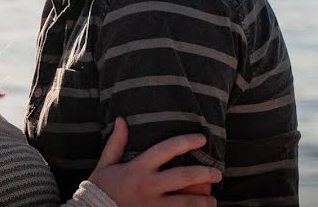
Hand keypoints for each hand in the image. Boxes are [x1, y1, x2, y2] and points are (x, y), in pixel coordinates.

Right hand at [88, 117, 220, 206]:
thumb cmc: (99, 190)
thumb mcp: (105, 164)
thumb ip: (116, 143)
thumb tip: (121, 119)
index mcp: (138, 168)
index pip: (167, 149)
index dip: (186, 142)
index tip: (202, 138)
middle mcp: (148, 186)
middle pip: (183, 177)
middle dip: (204, 174)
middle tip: (218, 173)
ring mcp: (152, 206)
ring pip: (185, 202)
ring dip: (203, 201)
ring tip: (214, 200)